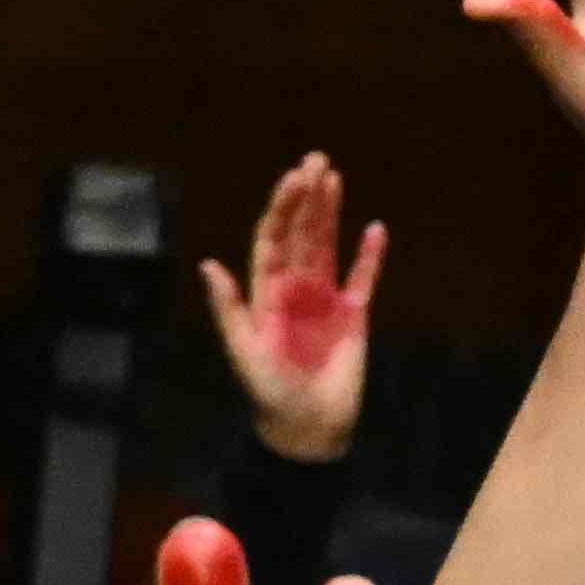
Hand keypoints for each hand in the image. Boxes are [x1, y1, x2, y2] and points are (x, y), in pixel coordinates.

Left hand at [199, 152, 383, 458]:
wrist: (307, 426)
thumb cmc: (269, 391)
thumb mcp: (243, 350)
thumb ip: (228, 307)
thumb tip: (209, 263)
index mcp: (265, 292)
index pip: (273, 239)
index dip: (282, 208)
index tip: (293, 178)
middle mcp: (294, 287)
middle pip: (301, 233)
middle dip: (307, 197)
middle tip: (315, 159)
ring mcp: (325, 298)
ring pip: (328, 245)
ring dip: (331, 212)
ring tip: (334, 176)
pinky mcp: (354, 315)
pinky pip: (363, 279)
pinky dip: (370, 255)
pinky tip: (375, 228)